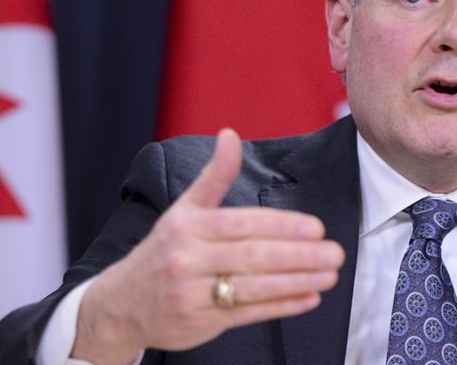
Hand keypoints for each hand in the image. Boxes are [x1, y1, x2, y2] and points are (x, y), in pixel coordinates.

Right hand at [71, 128, 344, 364]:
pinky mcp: (200, 323)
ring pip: (254, 288)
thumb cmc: (164, 250)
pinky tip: (309, 298)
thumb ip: (214, 176)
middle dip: (299, 256)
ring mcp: (193, 294)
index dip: (283, 226)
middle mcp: (188, 259)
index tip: (316, 228)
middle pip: (253, 257)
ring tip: (330, 275)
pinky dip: (281, 306)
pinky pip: (248, 314)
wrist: (122, 303)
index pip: (244, 224)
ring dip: (297, 282)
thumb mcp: (184, 209)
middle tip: (335, 253)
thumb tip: (230, 134)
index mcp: (188, 226)